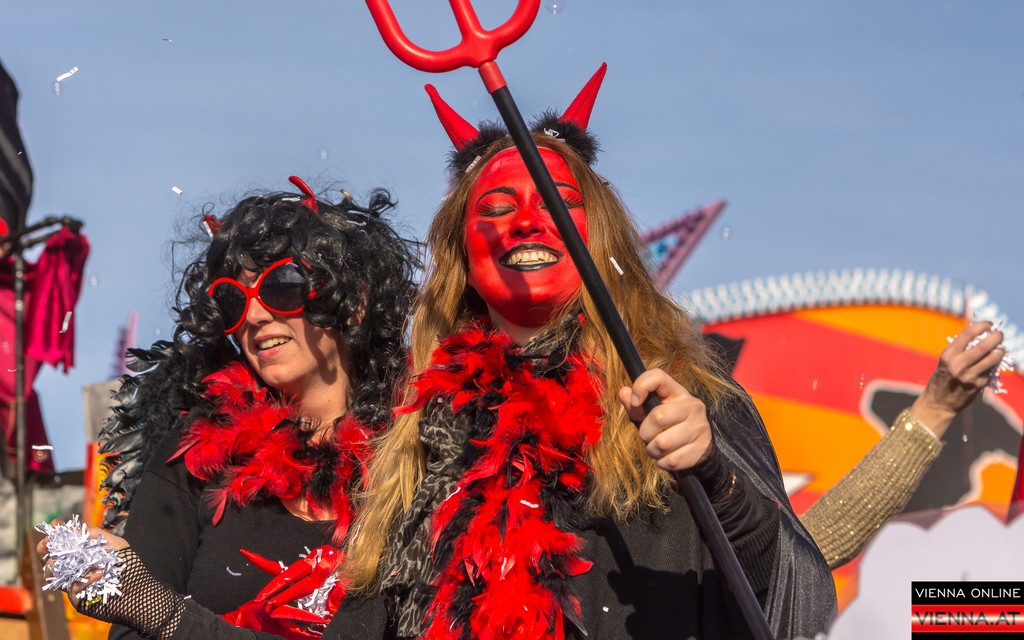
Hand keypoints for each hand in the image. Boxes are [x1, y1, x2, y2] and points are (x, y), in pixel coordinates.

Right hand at [36, 519, 128, 600]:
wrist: (140, 590)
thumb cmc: (130, 566)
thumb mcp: (116, 545)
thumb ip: (95, 534)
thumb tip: (72, 529)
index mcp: (81, 558)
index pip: (59, 549)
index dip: (51, 539)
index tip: (53, 528)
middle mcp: (74, 572)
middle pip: (48, 562)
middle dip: (45, 550)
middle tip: (49, 542)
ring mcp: (74, 586)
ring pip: (53, 575)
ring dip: (60, 564)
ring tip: (78, 559)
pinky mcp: (77, 599)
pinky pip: (72, 587)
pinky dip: (86, 578)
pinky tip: (99, 573)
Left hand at [619, 368, 712, 470]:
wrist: (700, 446)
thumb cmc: (670, 425)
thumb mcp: (653, 412)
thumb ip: (636, 404)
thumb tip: (623, 392)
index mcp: (677, 392)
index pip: (658, 376)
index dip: (641, 387)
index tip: (635, 402)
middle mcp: (692, 406)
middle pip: (658, 417)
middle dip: (645, 432)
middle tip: (648, 436)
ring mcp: (700, 427)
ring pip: (663, 443)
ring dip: (652, 450)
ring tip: (657, 448)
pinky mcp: (702, 448)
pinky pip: (671, 460)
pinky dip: (663, 462)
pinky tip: (667, 457)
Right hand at [910, 321, 1004, 437]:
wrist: (938, 403)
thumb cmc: (943, 377)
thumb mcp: (946, 361)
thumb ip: (961, 349)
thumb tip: (982, 334)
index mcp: (948, 355)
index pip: (968, 333)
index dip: (982, 325)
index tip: (988, 324)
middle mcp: (958, 365)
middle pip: (984, 345)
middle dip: (996, 336)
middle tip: (999, 334)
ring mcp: (969, 376)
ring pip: (993, 358)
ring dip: (1000, 350)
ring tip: (1000, 348)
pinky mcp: (978, 385)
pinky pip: (991, 369)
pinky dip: (995, 362)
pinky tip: (993, 361)